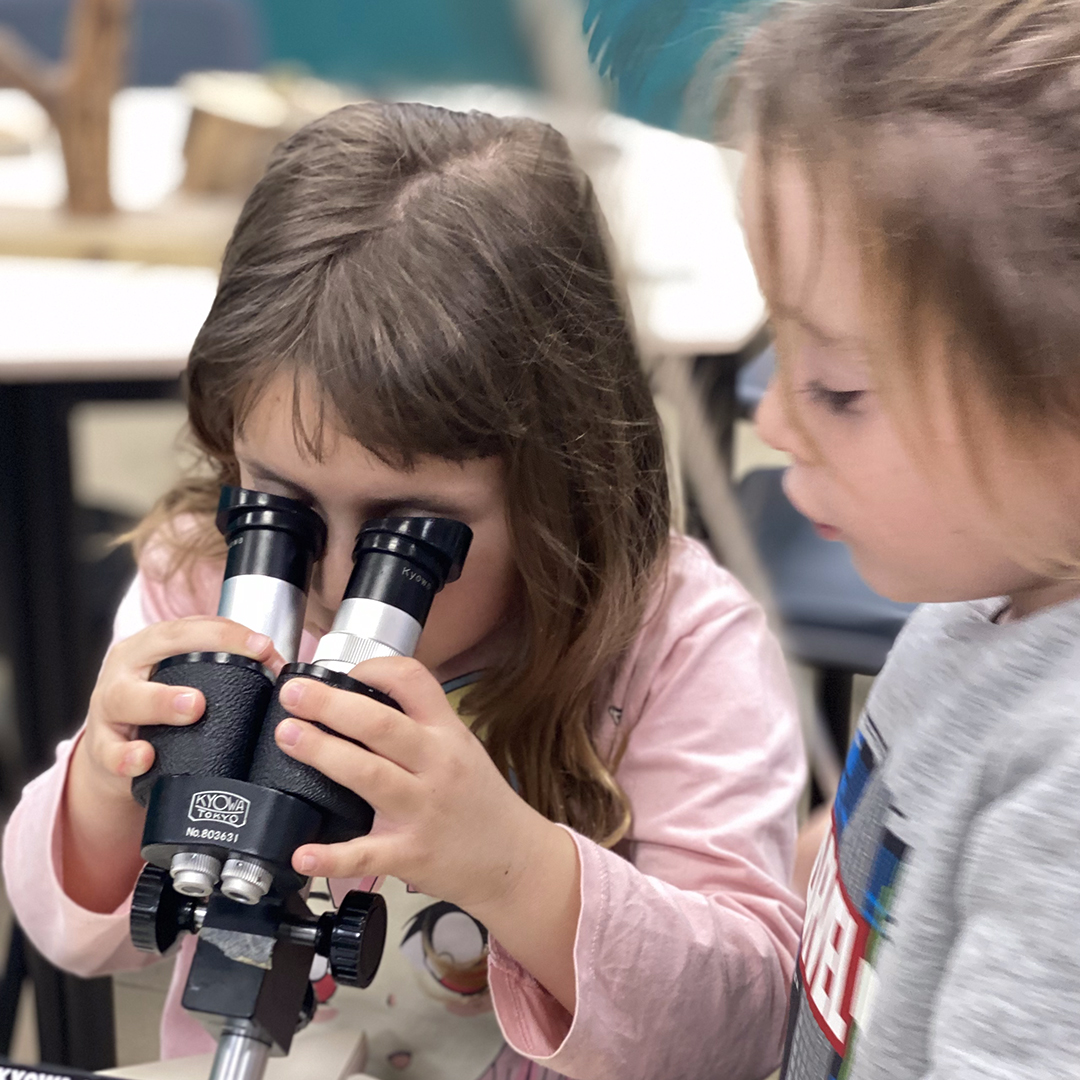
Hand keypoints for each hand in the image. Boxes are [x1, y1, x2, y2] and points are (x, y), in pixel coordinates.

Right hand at [63, 616, 281, 913]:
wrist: (115, 756)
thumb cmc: (161, 710)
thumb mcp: (184, 680)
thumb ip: (224, 671)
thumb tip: (284, 669)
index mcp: (150, 646)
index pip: (190, 627)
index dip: (229, 634)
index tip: (264, 647)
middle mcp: (126, 670)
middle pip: (154, 651)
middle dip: (195, 653)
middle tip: (239, 658)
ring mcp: (108, 708)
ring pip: (127, 698)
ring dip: (161, 701)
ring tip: (193, 707)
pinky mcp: (101, 747)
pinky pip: (110, 752)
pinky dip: (126, 756)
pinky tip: (144, 759)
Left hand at [275, 656, 581, 1009]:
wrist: (514, 860)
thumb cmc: (480, 801)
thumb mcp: (461, 748)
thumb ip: (418, 725)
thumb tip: (359, 699)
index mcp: (446, 733)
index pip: (413, 682)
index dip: (374, 668)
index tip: (341, 671)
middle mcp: (436, 765)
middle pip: (380, 726)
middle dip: (331, 705)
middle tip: (293, 694)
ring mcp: (422, 810)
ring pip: (368, 776)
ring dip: (323, 753)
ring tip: (288, 737)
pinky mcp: (410, 854)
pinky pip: (366, 853)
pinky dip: (331, 855)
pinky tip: (303, 853)